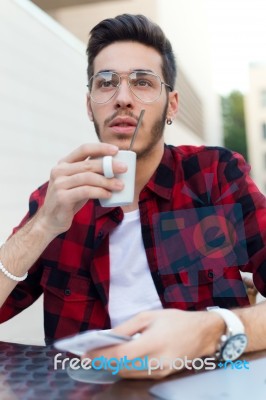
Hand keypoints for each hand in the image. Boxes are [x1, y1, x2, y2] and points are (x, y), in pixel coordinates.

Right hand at [36, 143, 126, 236]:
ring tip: (120, 185)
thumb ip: (90, 174)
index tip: (116, 150)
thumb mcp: (78, 183)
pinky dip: (100, 192)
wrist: (51, 220)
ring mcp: (59, 184)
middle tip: (124, 168)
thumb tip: (115, 167)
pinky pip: (86, 191)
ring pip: (88, 178)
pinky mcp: (62, 197)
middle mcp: (59, 171)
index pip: (83, 149)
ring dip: (107, 181)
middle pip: (88, 164)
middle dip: (109, 165)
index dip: (100, 148)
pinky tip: (109, 195)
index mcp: (63, 163)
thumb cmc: (69, 199)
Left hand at [84, 309, 222, 379]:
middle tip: (88, 356)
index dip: (100, 356)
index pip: (120, 355)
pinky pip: (138, 374)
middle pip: (121, 368)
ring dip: (112, 367)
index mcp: (153, 343)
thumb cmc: (175, 320)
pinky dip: (125, 368)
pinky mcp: (163, 376)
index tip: (85, 354)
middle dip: (102, 363)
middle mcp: (157, 362)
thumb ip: (126, 328)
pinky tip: (118, 360)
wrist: (203, 333)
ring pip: (128, 374)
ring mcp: (160, 372)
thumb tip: (106, 337)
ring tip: (99, 358)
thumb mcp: (149, 316)